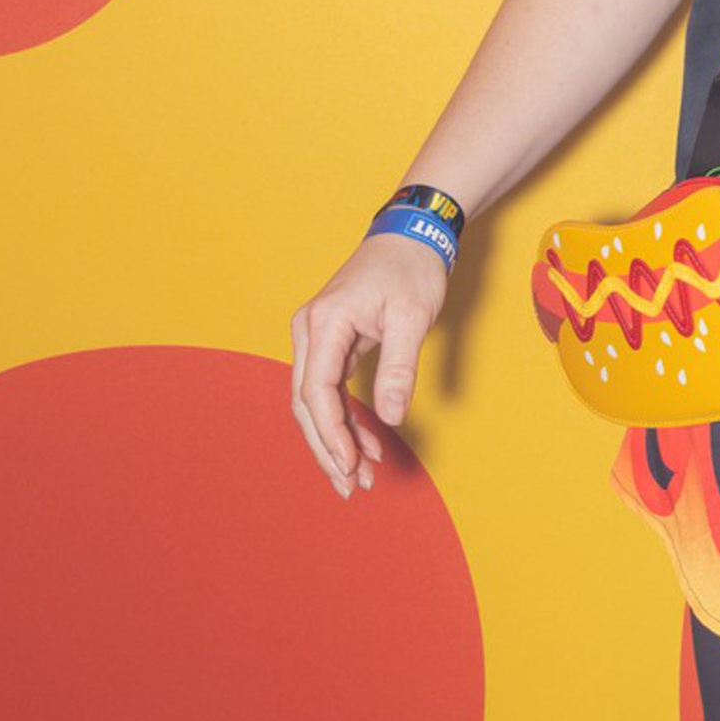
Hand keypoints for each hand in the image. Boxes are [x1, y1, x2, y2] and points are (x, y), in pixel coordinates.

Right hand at [287, 233, 449, 498]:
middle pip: (306, 404)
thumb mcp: (412, 317)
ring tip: (361, 475)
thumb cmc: (412, 268)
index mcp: (324, 323)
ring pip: (315, 402)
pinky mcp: (331, 343)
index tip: (350, 465)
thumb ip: (398, 367)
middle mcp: (311, 331)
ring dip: (336, 439)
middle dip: (328, 448)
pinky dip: (345, 420)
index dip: (331, 434)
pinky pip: (330, 390)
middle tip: (351, 486)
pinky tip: (366, 444)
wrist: (412, 234)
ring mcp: (318, 337)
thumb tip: (391, 417)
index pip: (316, 391)